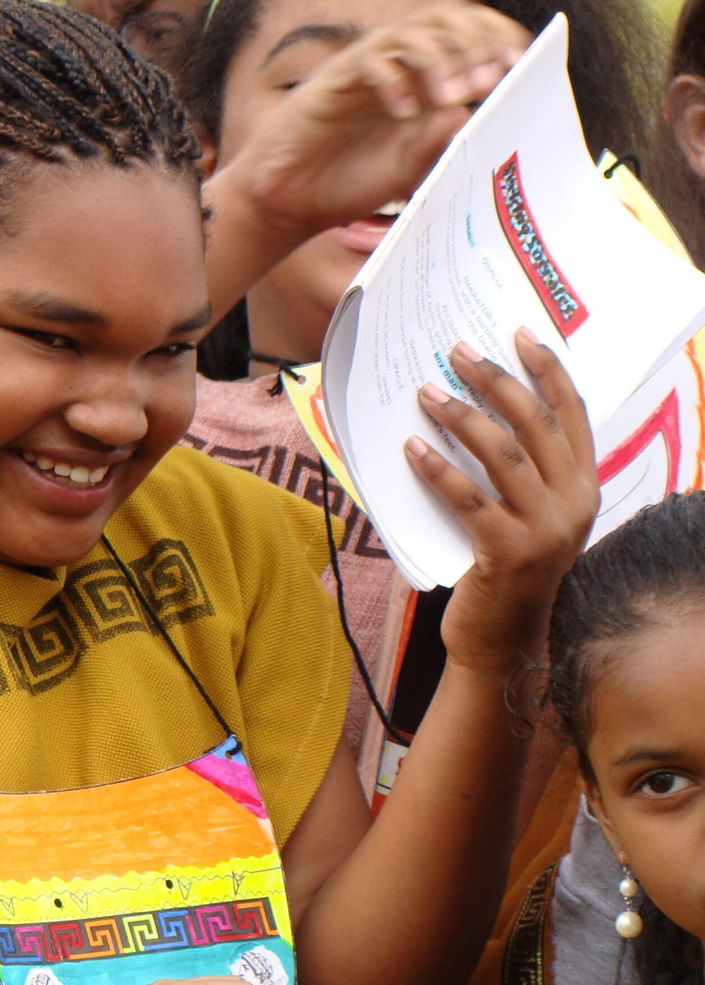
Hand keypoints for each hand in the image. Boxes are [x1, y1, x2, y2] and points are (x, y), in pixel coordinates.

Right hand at [221, 2, 527, 237]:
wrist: (289, 203)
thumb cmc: (345, 186)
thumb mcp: (404, 172)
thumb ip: (435, 145)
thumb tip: (469, 112)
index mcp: (421, 83)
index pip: (466, 37)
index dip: (495, 41)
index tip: (516, 67)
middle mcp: (397, 68)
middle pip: (446, 20)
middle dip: (475, 43)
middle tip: (490, 78)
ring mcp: (364, 71)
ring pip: (412, 32)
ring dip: (440, 60)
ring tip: (450, 98)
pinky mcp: (333, 81)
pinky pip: (371, 60)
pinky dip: (395, 81)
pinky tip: (404, 114)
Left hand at [410, 331, 598, 675]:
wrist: (503, 642)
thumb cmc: (505, 573)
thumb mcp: (527, 517)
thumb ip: (519, 474)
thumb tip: (472, 413)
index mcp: (582, 488)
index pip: (571, 414)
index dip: (547, 370)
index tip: (518, 335)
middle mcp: (573, 504)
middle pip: (534, 423)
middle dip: (494, 380)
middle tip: (456, 353)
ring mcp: (545, 530)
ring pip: (503, 453)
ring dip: (460, 416)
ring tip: (427, 393)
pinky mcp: (507, 553)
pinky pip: (468, 498)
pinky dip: (437, 469)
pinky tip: (411, 449)